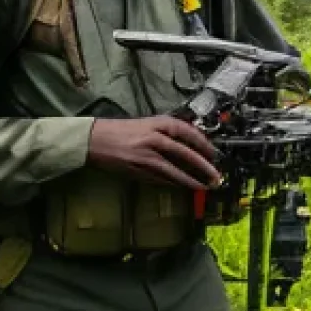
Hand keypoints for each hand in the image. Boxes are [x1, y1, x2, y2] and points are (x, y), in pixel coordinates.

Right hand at [88, 116, 221, 191]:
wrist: (94, 139)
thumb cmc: (123, 130)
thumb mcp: (148, 123)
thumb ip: (168, 131)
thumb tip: (192, 142)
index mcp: (157, 123)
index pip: (187, 132)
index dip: (203, 144)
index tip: (214, 153)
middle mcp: (153, 138)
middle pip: (184, 152)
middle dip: (202, 166)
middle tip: (215, 175)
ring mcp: (144, 155)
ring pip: (172, 170)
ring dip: (189, 180)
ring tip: (203, 186)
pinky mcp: (136, 170)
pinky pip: (159, 178)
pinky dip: (172, 183)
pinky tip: (182, 187)